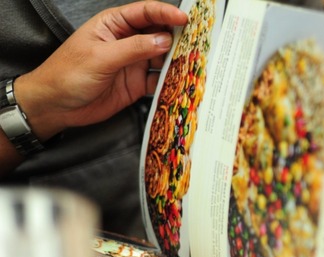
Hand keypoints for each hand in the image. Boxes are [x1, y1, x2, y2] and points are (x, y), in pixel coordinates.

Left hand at [13, 1, 187, 140]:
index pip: (145, 13)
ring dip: (177, 61)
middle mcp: (127, 41)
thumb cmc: (68, 74)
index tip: (185, 19)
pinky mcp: (137, 84)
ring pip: (163, 58)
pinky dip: (171, 82)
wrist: (56, 106)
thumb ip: (134, 48)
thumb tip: (164, 40)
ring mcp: (134, 63)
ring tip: (193, 64)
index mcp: (114, 25)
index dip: (166, 13)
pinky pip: (159, 80)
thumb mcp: (101, 57)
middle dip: (178, 37)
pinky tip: (180, 83)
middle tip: (197, 42)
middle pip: (159, 33)